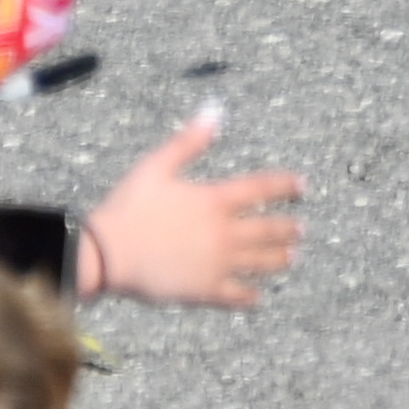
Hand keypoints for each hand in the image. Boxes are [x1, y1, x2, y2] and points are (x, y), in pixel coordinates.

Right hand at [80, 107, 300, 309]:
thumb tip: (215, 110)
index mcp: (215, 200)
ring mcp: (216, 262)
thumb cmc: (127, 207)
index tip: (304, 186)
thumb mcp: (156, 166)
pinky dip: (248, 297)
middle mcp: (224, 231)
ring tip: (292, 259)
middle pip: (268, 230)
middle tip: (302, 231)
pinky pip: (233, 295)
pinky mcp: (202, 289)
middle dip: (288, 229)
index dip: (285, 186)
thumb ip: (188, 141)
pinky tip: (258, 299)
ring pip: (258, 262)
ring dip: (278, 260)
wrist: (105, 252)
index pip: (262, 188)